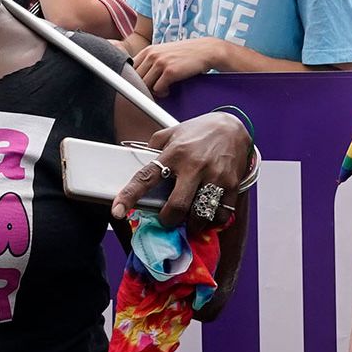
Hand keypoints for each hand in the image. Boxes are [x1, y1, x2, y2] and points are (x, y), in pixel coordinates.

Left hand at [111, 111, 252, 228]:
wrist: (233, 126)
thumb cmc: (200, 131)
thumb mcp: (172, 132)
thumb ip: (155, 147)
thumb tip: (138, 160)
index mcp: (174, 153)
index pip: (146, 177)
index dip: (129, 196)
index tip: (117, 211)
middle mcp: (194, 165)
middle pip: (177, 206)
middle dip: (169, 220)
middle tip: (168, 220)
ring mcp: (215, 176)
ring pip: (200, 214)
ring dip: (192, 224)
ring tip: (190, 220)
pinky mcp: (232, 184)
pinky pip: (221, 213)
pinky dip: (212, 221)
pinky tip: (208, 216)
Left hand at [131, 38, 218, 97]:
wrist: (205, 50)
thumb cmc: (185, 54)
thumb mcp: (164, 52)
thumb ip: (150, 61)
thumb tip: (137, 78)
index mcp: (148, 50)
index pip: (130, 69)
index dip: (133, 80)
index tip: (139, 86)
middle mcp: (152, 55)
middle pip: (136, 78)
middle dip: (143, 87)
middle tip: (152, 90)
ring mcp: (160, 63)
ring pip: (145, 85)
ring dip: (152, 91)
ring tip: (161, 90)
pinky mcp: (170, 72)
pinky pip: (157, 89)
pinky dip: (162, 93)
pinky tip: (168, 89)